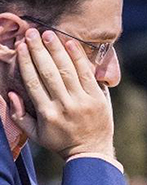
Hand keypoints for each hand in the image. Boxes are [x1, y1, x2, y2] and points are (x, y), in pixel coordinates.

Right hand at [9, 28, 114, 160]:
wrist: (91, 152)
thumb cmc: (60, 142)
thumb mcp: (34, 134)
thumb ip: (19, 115)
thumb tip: (10, 93)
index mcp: (46, 113)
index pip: (33, 82)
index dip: (26, 62)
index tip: (21, 46)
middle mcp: (64, 105)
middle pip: (48, 72)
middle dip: (39, 51)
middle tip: (32, 33)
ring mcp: (82, 101)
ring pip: (67, 70)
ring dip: (57, 50)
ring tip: (49, 34)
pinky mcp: (98, 98)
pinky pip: (87, 74)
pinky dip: (78, 58)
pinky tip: (70, 44)